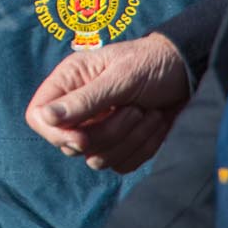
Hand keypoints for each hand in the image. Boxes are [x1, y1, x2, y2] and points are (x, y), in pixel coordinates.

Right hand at [25, 32, 190, 172]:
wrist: (189, 72)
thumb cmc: (152, 63)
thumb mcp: (119, 77)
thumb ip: (82, 100)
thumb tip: (44, 117)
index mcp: (69, 81)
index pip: (38, 116)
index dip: (55, 133)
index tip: (83, 137)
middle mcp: (80, 106)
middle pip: (70, 143)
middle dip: (107, 134)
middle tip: (134, 109)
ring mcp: (99, 127)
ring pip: (97, 158)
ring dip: (130, 139)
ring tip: (147, 112)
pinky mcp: (121, 144)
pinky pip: (121, 164)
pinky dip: (143, 147)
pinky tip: (156, 122)